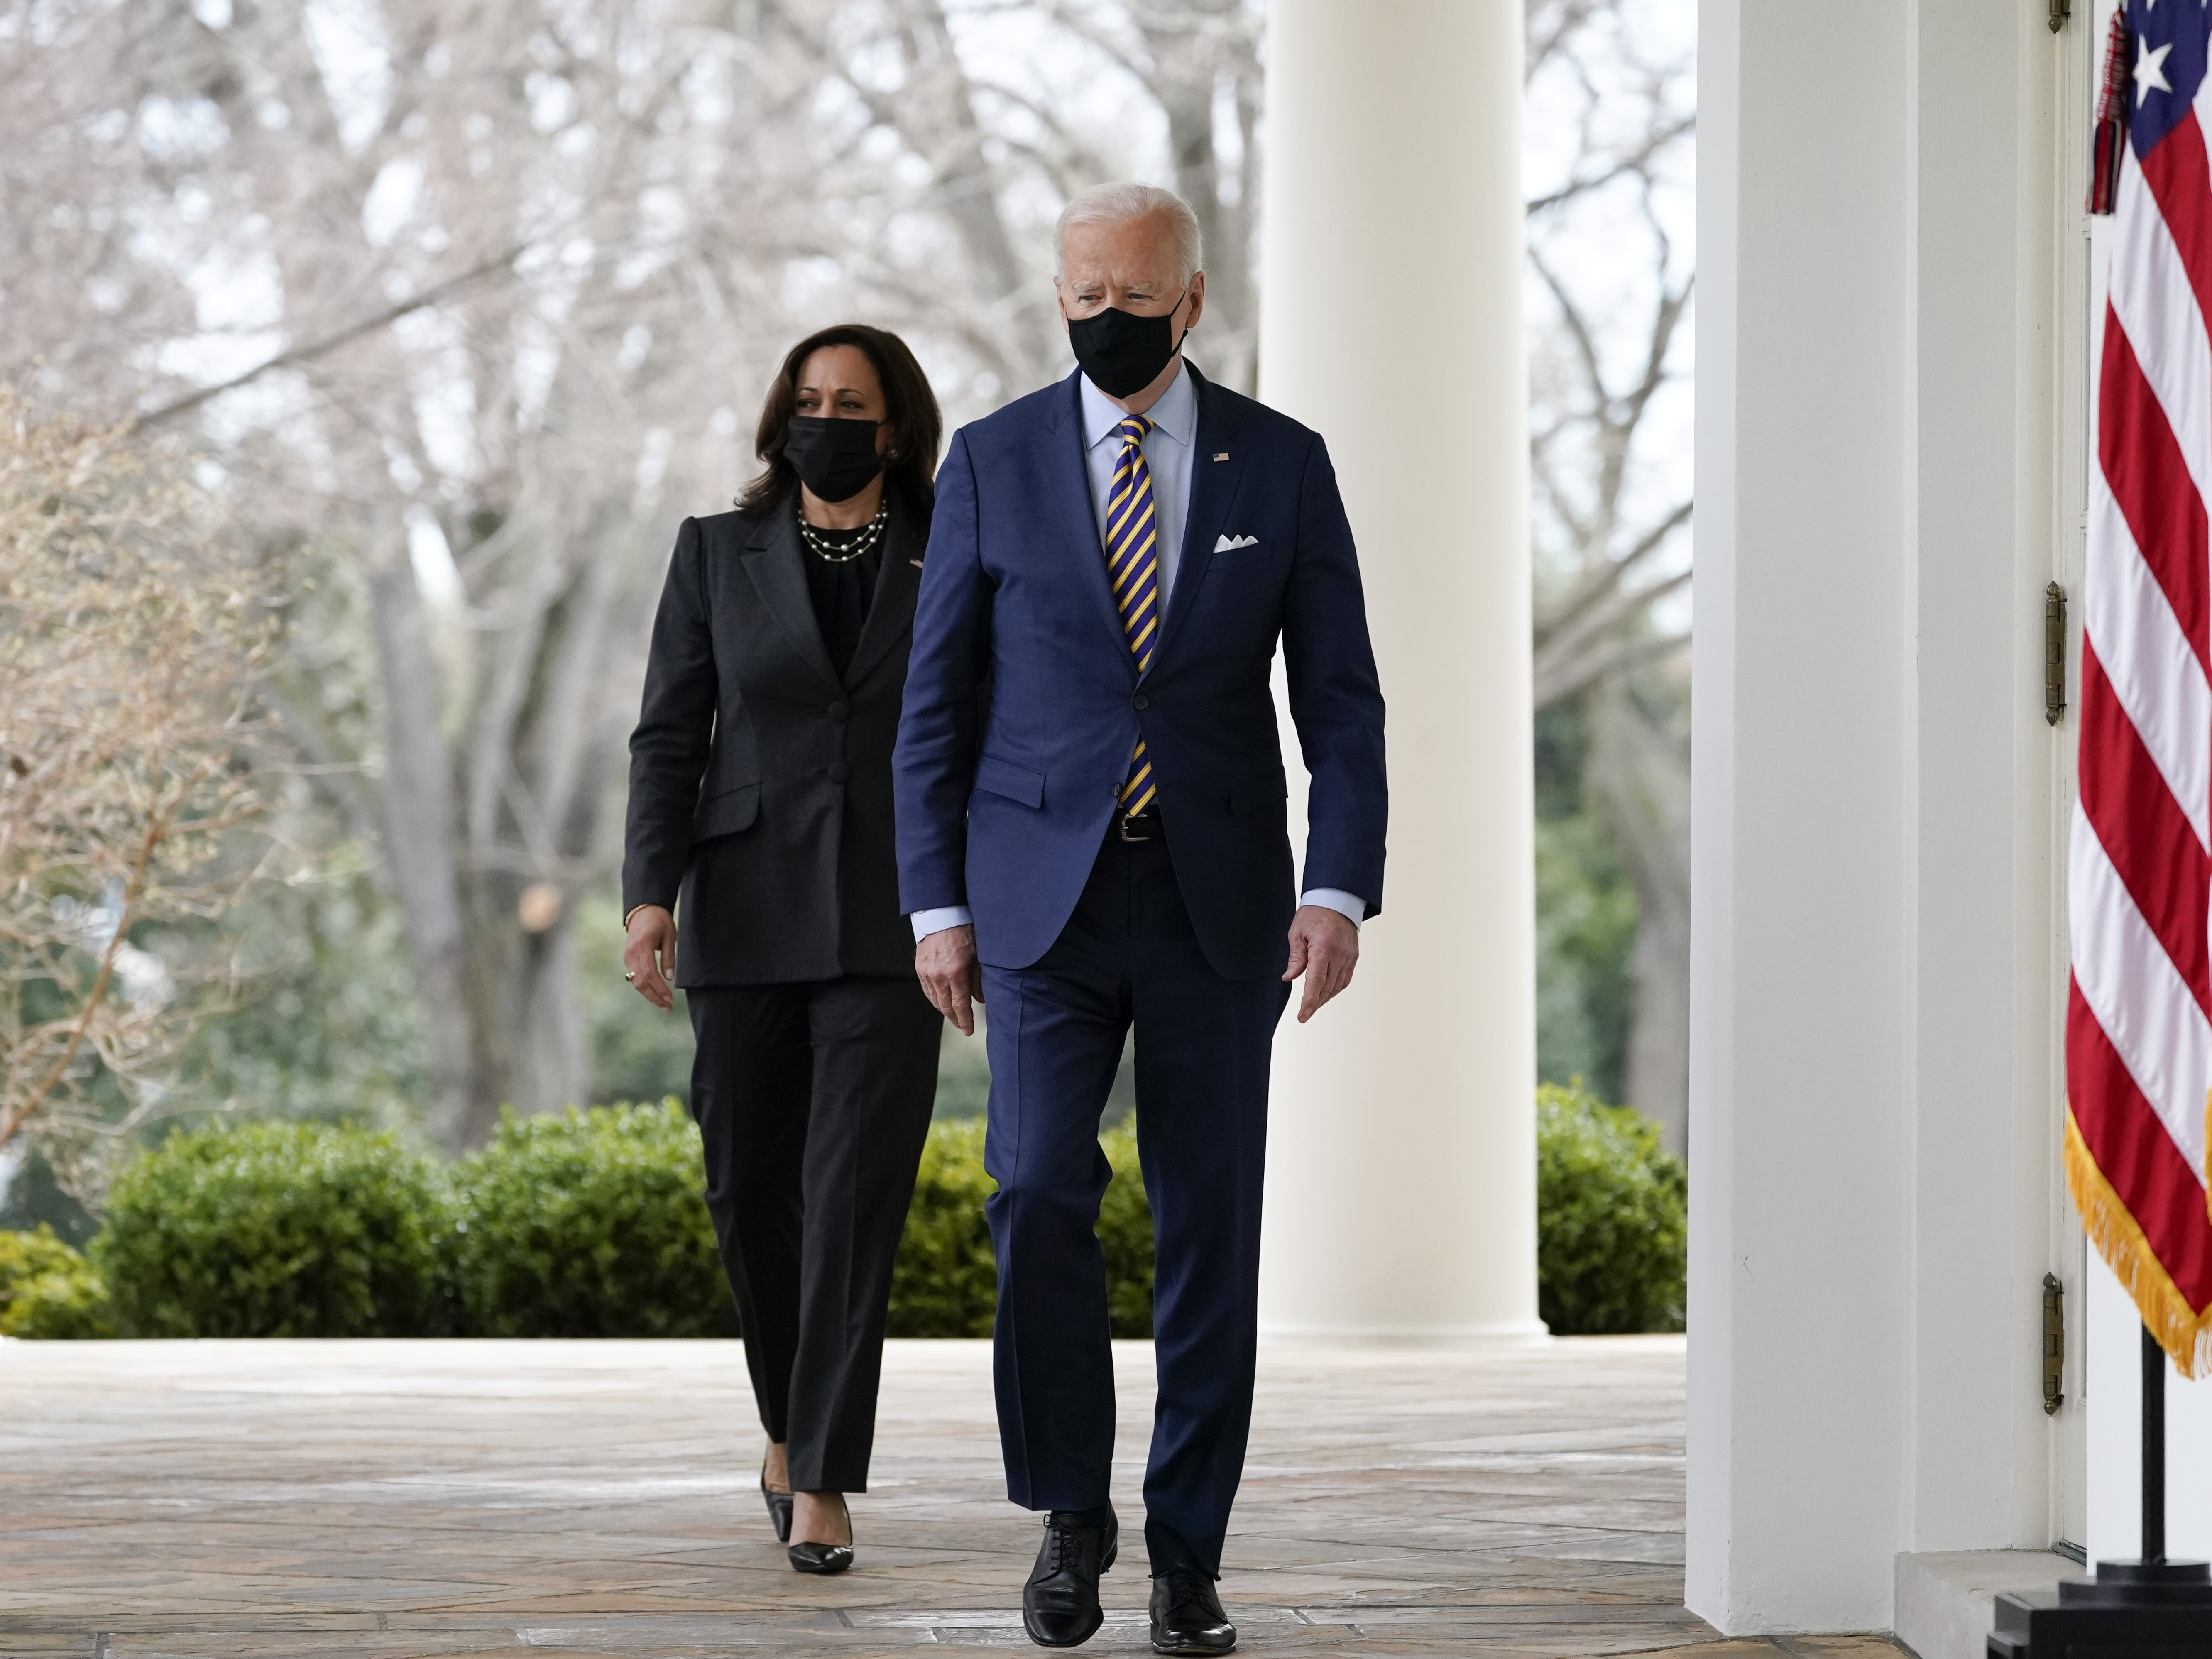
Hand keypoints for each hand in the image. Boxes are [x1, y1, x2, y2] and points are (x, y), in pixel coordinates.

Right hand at [623, 905, 676, 1010]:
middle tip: (668, 1008)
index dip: (659, 988)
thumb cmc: (659, 921)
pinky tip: (655, 995)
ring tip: (663, 1005)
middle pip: (640, 982)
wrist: (643, 910)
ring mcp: (627, 956)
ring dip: (649, 995)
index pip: (649, 973)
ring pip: (636, 982)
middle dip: (654, 997)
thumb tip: (670, 978)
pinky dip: (645, 987)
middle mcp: (631, 953)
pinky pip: (635, 977)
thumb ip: (668, 957)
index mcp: (642, 946)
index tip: (670, 998)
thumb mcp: (669, 936)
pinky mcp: (628, 958)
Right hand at [916, 924, 983, 1034]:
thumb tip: (980, 999)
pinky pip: (927, 991)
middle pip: (946, 1007)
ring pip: (935, 1000)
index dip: (965, 1021)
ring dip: (944, 1010)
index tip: (969, 1030)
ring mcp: (927, 973)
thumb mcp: (978, 956)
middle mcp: (939, 976)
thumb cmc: (964, 932)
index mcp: (956, 973)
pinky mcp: (919, 969)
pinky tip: (941, 1001)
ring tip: (953, 1015)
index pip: (960, 1006)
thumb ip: (978, 980)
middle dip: (955, 1019)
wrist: (942, 916)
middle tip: (962, 1026)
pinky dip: (934, 999)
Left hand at [1283, 905, 1358, 1023]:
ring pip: (1337, 986)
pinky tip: (1326, 993)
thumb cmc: (1313, 913)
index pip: (1316, 982)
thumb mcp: (1297, 932)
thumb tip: (1288, 978)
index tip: (1302, 1016)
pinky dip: (1335, 989)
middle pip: (1327, 987)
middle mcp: (1339, 954)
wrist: (1337, 899)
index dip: (1309, 1002)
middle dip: (1315, 1003)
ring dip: (1325, 998)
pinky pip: (1345, 979)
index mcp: (1323, 948)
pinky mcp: (1354, 956)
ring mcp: (1349, 956)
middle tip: (1305, 1014)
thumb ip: (1295, 957)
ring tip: (1313, 1005)